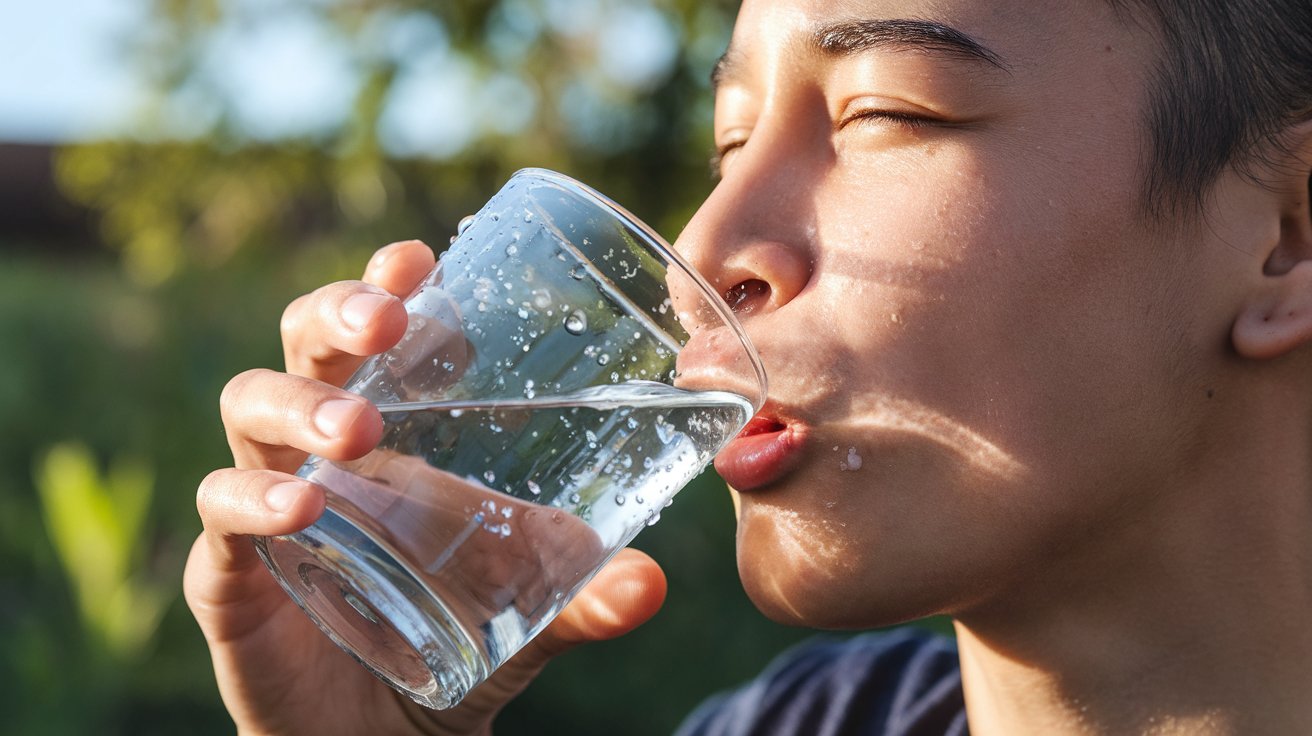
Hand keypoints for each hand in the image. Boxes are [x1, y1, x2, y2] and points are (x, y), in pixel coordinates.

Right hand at [184, 240, 666, 734]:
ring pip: (249, 409)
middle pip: (304, 346)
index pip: (377, 336)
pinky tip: (303, 505)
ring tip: (357, 429)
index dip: (388, 287)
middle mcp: (323, 450)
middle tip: (384, 320)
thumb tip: (655, 583)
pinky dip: (253, 499)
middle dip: (337, 315)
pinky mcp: (231, 569)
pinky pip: (222, 511)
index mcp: (394, 434)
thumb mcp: (532, 614)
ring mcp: (270, 500)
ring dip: (300, 404)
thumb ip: (588, 596)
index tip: (421, 260)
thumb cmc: (453, 642)